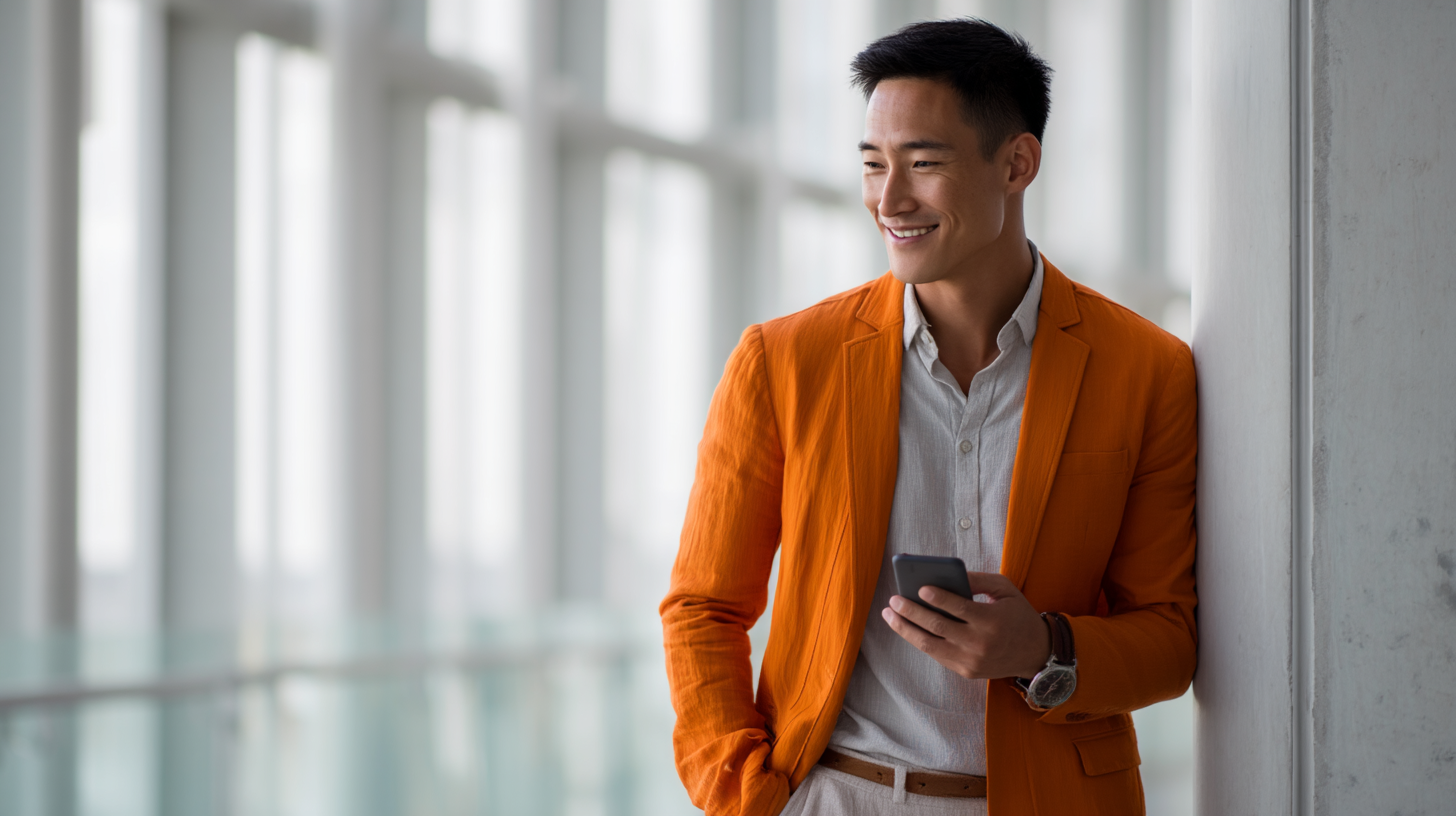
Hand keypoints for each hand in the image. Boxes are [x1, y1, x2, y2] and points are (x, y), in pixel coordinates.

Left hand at [881, 571, 1051, 679]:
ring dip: (906, 629)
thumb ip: (979, 580)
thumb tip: (949, 573)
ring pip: (930, 645)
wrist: (1035, 653)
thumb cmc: (1017, 615)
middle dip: (911, 612)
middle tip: (894, 600)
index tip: (920, 588)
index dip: (938, 598)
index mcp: (992, 620)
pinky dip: (919, 640)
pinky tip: (907, 627)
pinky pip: (937, 655)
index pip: (960, 608)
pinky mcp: (966, 671)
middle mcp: (980, 643)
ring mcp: (972, 660)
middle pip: (938, 626)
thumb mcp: (1006, 590)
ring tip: (890, 615)